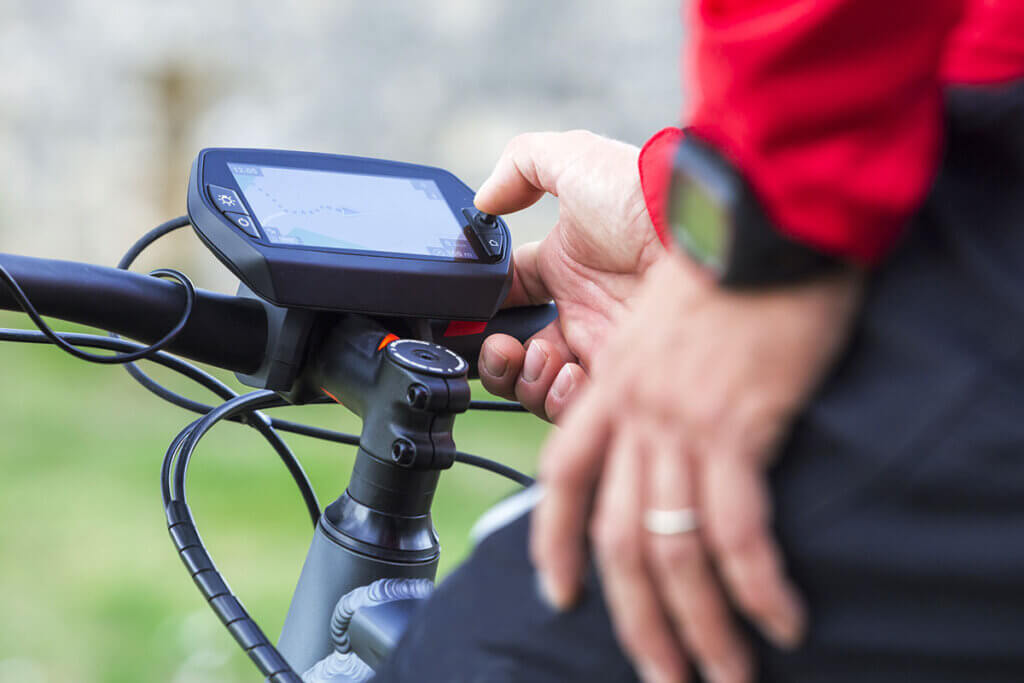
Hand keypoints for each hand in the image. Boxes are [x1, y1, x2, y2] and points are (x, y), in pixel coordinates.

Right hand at [475, 130, 666, 420]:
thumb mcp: (574, 160)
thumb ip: (519, 166)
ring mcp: (603, 345)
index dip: (481, 310)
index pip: (509, 297)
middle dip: (497, 359)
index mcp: (564, 265)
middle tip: (503, 349)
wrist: (699, 237)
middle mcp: (581, 309)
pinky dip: (561, 400)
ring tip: (539, 359)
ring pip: (541, 385)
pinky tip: (569, 374)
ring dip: (524, 380)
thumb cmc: (642, 195)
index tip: (466, 315)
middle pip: (519, 352)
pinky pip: (580, 410)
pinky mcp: (625, 380)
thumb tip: (483, 200)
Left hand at [532, 256, 863, 682]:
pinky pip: (736, 528)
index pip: (562, 474)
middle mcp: (636, 409)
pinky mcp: (737, 423)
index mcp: (614, 381)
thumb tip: (674, 414)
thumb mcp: (665, 314)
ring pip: (669, 547)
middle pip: (613, 536)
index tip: (558, 591)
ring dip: (696, 625)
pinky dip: (756, 586)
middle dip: (634, 618)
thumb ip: (654, 367)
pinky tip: (778, 620)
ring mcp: (681, 420)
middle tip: (659, 670)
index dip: (551, 539)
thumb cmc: (728, 260)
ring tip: (717, 673)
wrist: (767, 216)